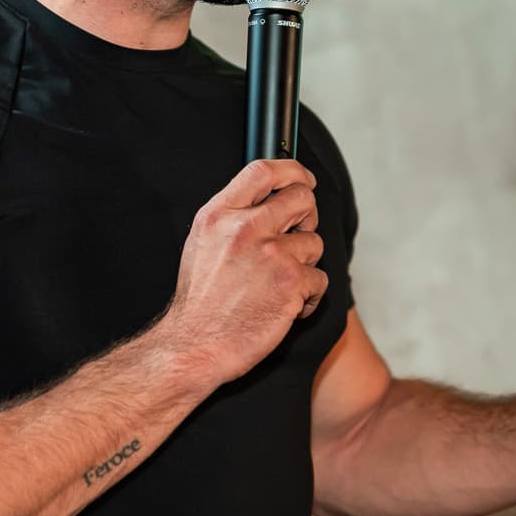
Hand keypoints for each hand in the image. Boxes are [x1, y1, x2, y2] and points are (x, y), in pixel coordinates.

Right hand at [160, 159, 325, 388]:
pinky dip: (308, 297)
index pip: (263, 170)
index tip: (303, 179)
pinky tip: (285, 306)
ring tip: (280, 284)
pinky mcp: (292, 283)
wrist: (195, 345)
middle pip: (302, 198)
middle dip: (307, 218)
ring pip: (315, 243)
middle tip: (296, 238)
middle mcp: (245, 228)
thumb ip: (232, 216)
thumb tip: (267, 199)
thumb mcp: (202, 243)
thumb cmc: (201, 301)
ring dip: (305, 264)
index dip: (292, 170)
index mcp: (219, 214)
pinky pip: (320, 279)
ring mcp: (272, 254)